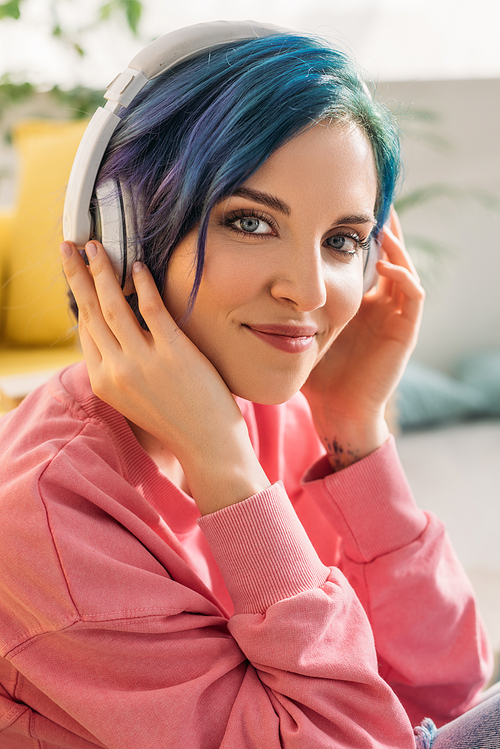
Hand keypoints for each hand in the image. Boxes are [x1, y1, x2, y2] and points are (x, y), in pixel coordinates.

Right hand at [61, 240, 269, 512]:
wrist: (207, 445)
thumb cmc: (176, 421)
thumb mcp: (135, 399)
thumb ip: (120, 370)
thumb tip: (116, 338)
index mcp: (104, 383)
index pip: (85, 331)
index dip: (79, 299)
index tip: (77, 276)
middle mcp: (116, 370)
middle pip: (90, 312)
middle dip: (77, 275)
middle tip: (69, 246)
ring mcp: (143, 361)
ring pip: (113, 305)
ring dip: (102, 271)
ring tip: (96, 246)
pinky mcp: (172, 352)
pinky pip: (151, 308)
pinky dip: (143, 284)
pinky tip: (138, 265)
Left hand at [301, 208, 423, 468]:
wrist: (336, 411)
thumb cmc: (313, 373)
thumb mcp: (296, 328)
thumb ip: (278, 305)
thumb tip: (242, 278)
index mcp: (356, 300)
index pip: (361, 255)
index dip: (355, 230)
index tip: (336, 204)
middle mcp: (379, 303)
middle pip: (388, 253)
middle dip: (379, 226)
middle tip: (367, 196)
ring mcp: (395, 316)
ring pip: (403, 267)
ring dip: (394, 244)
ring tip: (378, 220)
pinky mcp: (405, 332)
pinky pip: (413, 295)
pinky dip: (402, 275)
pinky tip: (382, 262)